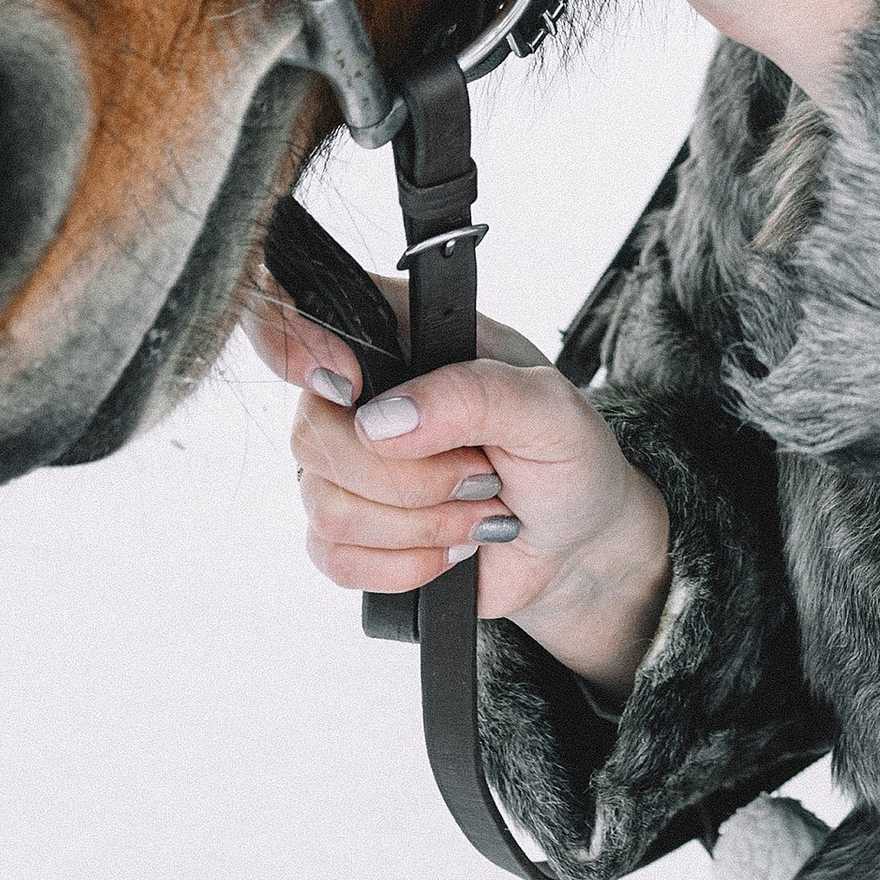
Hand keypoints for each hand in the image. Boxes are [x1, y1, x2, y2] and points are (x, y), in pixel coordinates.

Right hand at [246, 282, 671, 698]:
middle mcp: (359, 398)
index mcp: (401, 335)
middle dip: (412, 476)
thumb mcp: (548, 409)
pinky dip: (406, 565)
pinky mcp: (350, 536)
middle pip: (313, 435)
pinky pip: (335, 558)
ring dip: (422, 524)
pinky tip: (452, 549)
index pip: (302, 314)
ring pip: (327, 507)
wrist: (578, 543)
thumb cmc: (566, 457)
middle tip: (483, 473)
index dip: (301, 348)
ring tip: (480, 511)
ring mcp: (347, 470)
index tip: (353, 389)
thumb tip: (382, 421)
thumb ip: (471, 394)